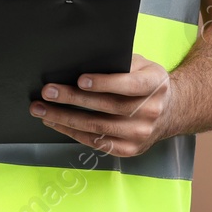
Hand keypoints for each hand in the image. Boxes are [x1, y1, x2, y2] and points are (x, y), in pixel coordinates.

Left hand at [30, 53, 172, 156]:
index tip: (80, 79)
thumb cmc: (147, 83)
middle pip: (107, 107)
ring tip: (42, 109)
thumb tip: (82, 61)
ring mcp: (140, 134)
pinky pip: (96, 142)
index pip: (129, 85)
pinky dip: (73, 132)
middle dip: (73, 99)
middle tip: (48, 92)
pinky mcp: (130, 149)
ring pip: (97, 127)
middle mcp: (150, 112)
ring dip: (65, 118)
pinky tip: (56, 123)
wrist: (170, 112)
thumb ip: (120, 64)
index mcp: (155, 85)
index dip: (104, 83)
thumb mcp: (142, 66)